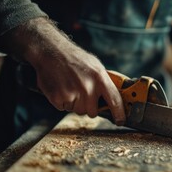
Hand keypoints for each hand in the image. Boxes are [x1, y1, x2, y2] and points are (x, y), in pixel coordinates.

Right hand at [0, 18, 125, 124]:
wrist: (50, 50)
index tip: (120, 121)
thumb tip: (116, 97)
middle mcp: (87, 87)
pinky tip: (61, 87)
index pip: (114, 100)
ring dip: (74, 103)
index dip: (119, 114)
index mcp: (99, 78)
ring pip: (77, 111)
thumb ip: (105, 82)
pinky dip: (62, 101)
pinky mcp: (58, 98)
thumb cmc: (75, 58)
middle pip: (92, 112)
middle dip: (88, 107)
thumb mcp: (95, 66)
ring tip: (70, 86)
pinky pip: (63, 108)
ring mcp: (72, 94)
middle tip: (82, 94)